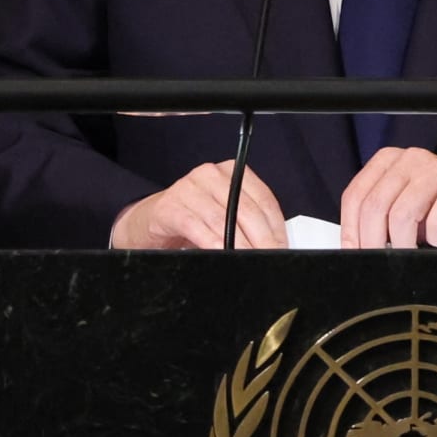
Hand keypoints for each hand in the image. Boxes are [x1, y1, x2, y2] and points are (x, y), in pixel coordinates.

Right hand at [110, 161, 288, 249]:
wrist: (153, 221)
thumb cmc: (195, 218)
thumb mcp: (225, 215)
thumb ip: (248, 224)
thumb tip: (276, 247)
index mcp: (233, 173)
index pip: (264, 200)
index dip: (276, 228)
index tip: (283, 249)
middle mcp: (212, 174)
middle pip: (246, 211)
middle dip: (262, 241)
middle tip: (271, 260)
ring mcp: (189, 188)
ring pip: (224, 220)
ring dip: (240, 246)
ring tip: (250, 263)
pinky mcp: (171, 206)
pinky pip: (197, 226)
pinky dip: (212, 243)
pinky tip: (221, 254)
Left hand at [339, 148, 436, 249]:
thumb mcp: (404, 205)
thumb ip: (380, 218)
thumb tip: (356, 250)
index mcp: (387, 161)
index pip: (355, 195)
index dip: (350, 230)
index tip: (354, 254)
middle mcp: (408, 160)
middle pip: (375, 206)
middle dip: (373, 242)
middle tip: (381, 264)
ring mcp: (434, 169)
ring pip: (401, 214)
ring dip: (403, 244)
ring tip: (410, 254)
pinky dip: (435, 238)